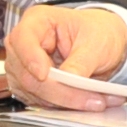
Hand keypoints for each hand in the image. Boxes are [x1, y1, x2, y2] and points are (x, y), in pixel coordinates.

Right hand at [6, 5, 126, 108]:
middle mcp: (23, 44)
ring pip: (33, 92)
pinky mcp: (28, 86)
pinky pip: (39, 101)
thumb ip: (81, 61)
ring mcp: (23, 67)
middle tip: (91, 100)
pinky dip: (62, 106)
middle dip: (59, 90)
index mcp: (37, 21)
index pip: (22, 39)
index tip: (44, 74)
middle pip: (27, 73)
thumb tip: (70, 79)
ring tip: (96, 102)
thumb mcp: (96, 42)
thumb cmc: (97, 32)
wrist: (103, 42)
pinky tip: (84, 104)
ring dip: (65, 101)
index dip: (31, 58)